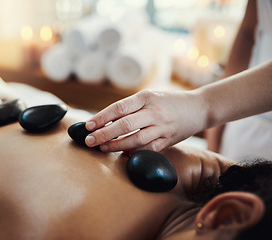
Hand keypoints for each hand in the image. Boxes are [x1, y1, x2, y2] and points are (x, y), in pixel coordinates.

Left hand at [85, 89, 206, 152]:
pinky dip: (133, 153)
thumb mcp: (150, 97)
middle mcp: (154, 111)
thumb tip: (104, 122)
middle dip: (104, 133)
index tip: (88, 125)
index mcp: (146, 97)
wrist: (199, 107)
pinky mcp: (168, 140)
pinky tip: (122, 154)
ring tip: (102, 147)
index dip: (101, 117)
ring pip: (135, 139)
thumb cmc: (168, 102)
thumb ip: (130, 108)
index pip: (119, 107)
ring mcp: (162, 127)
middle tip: (89, 141)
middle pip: (124, 124)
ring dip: (116, 145)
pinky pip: (148, 149)